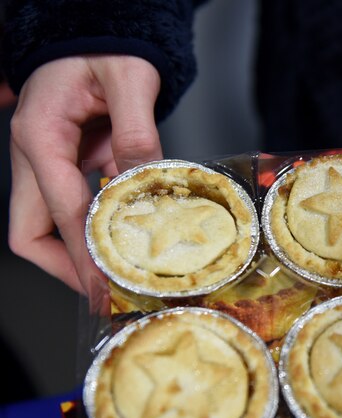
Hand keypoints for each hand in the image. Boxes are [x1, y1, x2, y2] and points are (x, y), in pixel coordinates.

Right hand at [8, 55, 162, 295]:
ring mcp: (47, 163)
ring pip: (45, 226)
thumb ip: (136, 131)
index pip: (58, 213)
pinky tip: (128, 243)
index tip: (105, 289)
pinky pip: (72, 209)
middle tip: (107, 294)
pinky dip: (95, 231)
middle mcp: (34, 155)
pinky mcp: (68, 164)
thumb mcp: (129, 80)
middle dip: (65, 268)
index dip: (82, 257)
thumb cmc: (106, 46)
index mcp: (40, 136)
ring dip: (78, 255)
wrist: (96, 32)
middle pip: (30, 233)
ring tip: (121, 279)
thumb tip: (144, 182)